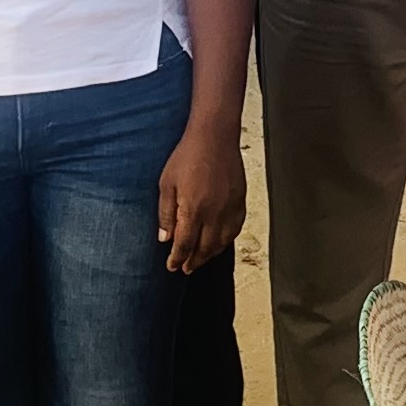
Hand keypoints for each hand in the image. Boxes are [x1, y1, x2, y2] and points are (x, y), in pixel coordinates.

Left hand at [157, 122, 245, 272]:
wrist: (214, 137)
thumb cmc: (187, 156)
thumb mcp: (166, 184)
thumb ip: (166, 214)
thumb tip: (165, 239)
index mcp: (193, 210)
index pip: (185, 244)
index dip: (178, 258)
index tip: (172, 267)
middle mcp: (213, 214)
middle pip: (204, 248)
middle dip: (194, 261)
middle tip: (185, 268)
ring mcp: (229, 209)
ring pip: (222, 242)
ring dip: (210, 255)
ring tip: (201, 259)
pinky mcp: (240, 202)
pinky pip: (235, 229)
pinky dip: (226, 241)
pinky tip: (220, 242)